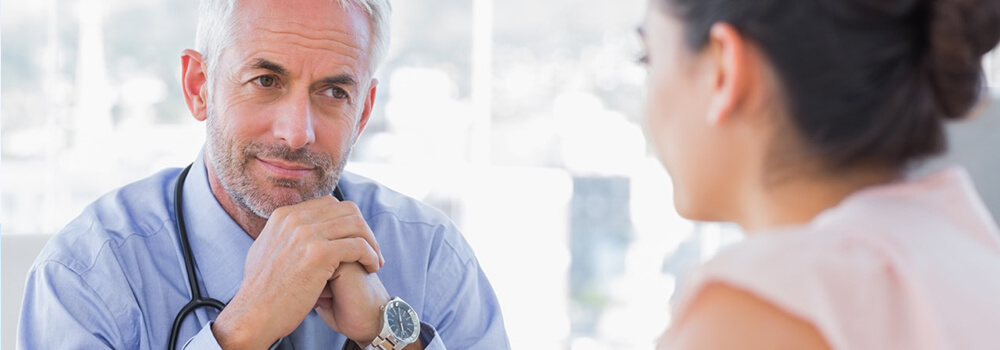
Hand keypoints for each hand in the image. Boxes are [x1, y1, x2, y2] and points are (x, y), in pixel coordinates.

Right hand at [212, 196, 384, 348]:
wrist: (254, 315)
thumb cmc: (263, 292)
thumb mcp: (267, 250)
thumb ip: (284, 235)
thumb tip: (295, 228)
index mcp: (284, 216)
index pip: (329, 204)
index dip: (348, 221)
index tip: (356, 240)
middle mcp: (295, 219)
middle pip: (347, 210)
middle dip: (364, 229)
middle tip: (371, 250)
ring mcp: (306, 234)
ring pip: (356, 225)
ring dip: (371, 243)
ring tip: (374, 262)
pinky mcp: (318, 253)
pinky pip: (358, 245)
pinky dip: (370, 255)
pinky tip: (371, 268)